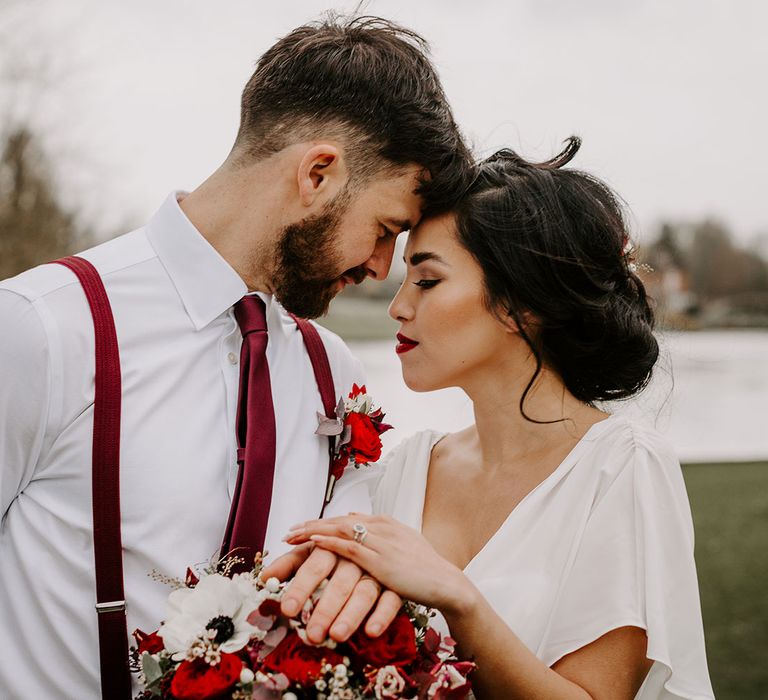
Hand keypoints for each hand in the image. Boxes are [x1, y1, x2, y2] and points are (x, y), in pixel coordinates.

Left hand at [260, 542, 401, 642]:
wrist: (380, 541)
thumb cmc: (338, 553)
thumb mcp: (314, 553)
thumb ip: (290, 564)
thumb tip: (265, 578)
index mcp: (332, 547)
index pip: (314, 566)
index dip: (301, 587)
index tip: (288, 609)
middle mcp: (355, 558)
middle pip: (340, 582)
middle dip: (325, 609)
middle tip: (312, 634)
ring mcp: (377, 571)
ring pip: (366, 591)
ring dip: (351, 614)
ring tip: (336, 636)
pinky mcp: (396, 584)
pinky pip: (392, 599)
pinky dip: (382, 615)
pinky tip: (371, 632)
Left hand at [283, 513, 472, 613]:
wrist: (447, 582)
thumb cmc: (425, 569)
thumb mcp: (402, 546)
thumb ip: (379, 536)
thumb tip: (354, 522)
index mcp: (386, 523)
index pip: (347, 519)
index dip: (323, 523)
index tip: (302, 528)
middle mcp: (382, 527)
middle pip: (339, 521)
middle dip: (312, 526)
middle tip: (289, 532)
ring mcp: (382, 541)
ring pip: (340, 530)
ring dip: (313, 532)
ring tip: (292, 537)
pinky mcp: (381, 560)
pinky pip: (350, 547)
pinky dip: (329, 542)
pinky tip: (312, 543)